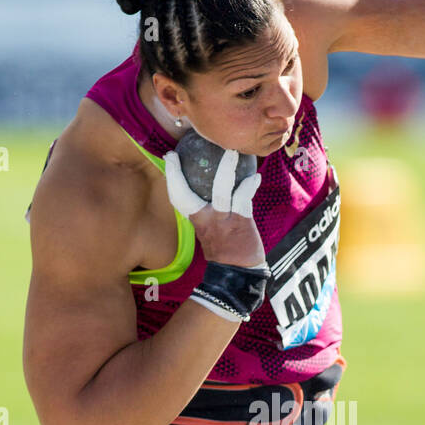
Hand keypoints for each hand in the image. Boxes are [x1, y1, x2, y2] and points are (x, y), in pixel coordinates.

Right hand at [164, 147, 265, 267]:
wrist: (241, 272)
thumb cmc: (226, 247)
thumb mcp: (211, 229)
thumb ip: (207, 210)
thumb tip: (209, 185)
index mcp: (197, 220)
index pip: (178, 198)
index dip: (172, 177)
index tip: (170, 156)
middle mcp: (206, 220)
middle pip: (186, 196)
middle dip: (177, 175)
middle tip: (175, 152)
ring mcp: (223, 220)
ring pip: (221, 191)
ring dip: (226, 170)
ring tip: (231, 153)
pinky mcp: (241, 221)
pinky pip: (244, 198)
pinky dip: (249, 186)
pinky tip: (254, 177)